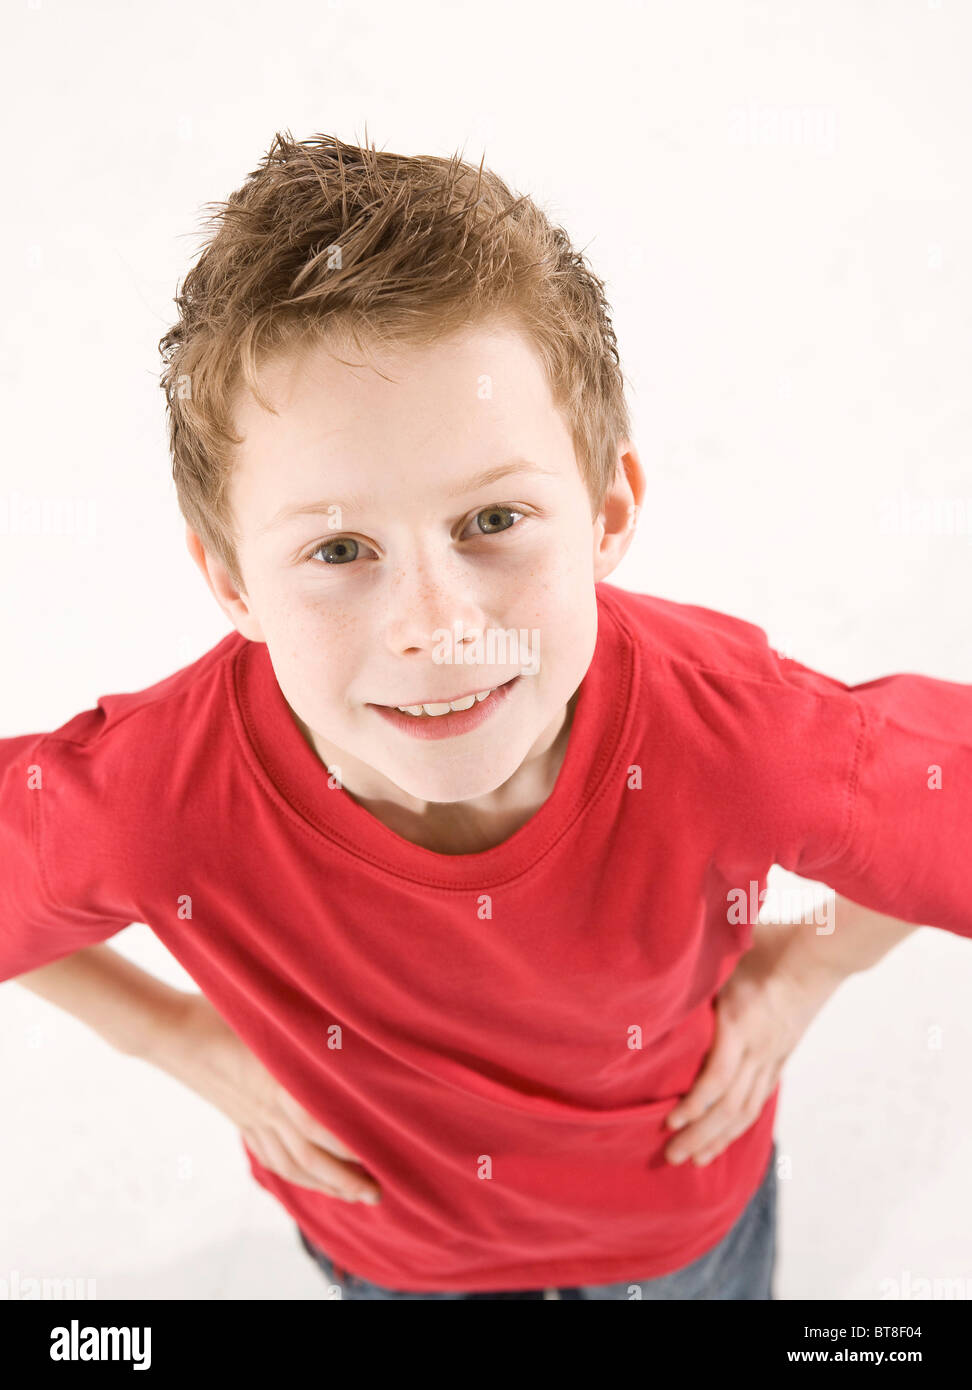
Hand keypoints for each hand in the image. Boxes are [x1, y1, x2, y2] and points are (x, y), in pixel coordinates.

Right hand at [150, 994, 381, 1204]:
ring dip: (324, 1184)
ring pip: (290, 1164)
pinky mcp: (240, 1120)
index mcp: (275, 1082)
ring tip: (353, 1194)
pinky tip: (309, 1177)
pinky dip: (294, 1173)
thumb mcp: (267, 1014)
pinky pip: (270, 1156)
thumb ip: (303, 1027)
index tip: (378, 1153)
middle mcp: (264, 1108)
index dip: (347, 1145)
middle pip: (309, 1157)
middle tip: (376, 1192)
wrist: (172, 1029)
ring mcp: (250, 1118)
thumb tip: (345, 1026)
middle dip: (345, 1180)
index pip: (318, 1125)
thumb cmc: (223, 1010)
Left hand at [663, 920, 842, 1165]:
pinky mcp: (782, 1057)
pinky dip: (742, 1123)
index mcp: (740, 1024)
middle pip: (730, 1106)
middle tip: (670, 1157)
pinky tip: (726, 1137)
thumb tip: (657, 981)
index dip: (694, 1107)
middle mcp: (759, 1048)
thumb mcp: (726, 956)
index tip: (668, 1122)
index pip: (717, 1080)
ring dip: (720, 1138)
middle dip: (700, 1135)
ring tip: (696, 1159)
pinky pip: (761, 1099)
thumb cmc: (766, 944)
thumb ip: (697, 974)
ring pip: (747, 1109)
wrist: (819, 952)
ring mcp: (774, 1056)